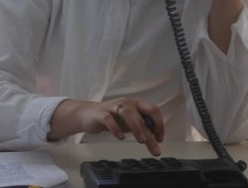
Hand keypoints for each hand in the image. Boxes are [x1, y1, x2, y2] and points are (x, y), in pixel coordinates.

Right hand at [48, 98, 163, 155]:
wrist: (87, 115)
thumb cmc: (111, 118)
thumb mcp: (129, 123)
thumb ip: (142, 127)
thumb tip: (156, 138)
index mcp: (136, 104)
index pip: (153, 110)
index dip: (159, 124)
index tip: (160, 139)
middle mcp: (126, 103)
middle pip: (142, 113)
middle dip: (150, 129)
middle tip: (155, 144)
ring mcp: (113, 107)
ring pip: (127, 113)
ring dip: (136, 127)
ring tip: (141, 140)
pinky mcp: (101, 114)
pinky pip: (109, 119)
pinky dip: (116, 128)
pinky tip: (120, 137)